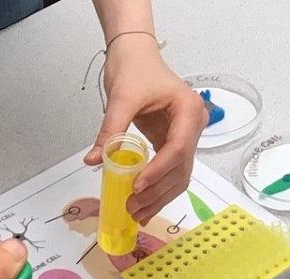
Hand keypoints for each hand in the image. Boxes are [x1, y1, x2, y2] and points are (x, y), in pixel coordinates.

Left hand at [84, 35, 207, 223]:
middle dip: (158, 191)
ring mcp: (187, 137)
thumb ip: (110, 131)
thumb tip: (94, 160)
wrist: (136, 55)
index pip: (177, 148)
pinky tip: (144, 205)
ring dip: (159, 197)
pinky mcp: (175, 144)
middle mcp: (194, 126)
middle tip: (133, 206)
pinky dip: (158, 189)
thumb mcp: (121, 98)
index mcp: (188, 110)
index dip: (158, 171)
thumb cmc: (134, 69)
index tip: (137, 185)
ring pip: (179, 176)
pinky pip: (171, 172)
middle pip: (181, 169)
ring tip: (137, 212)